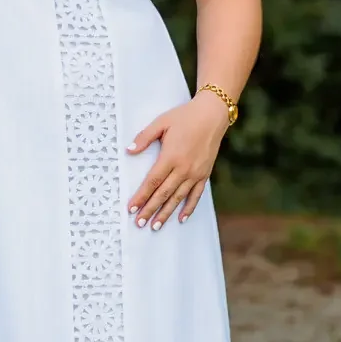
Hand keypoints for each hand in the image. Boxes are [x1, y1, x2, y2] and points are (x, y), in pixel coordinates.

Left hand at [124, 90, 230, 229]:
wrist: (212, 115)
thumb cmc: (184, 117)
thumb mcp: (161, 122)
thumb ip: (144, 137)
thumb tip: (128, 150)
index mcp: (170, 156)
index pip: (152, 182)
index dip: (141, 196)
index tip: (131, 208)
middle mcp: (183, 168)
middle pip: (163, 194)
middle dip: (150, 210)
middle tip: (139, 223)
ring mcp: (195, 173)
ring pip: (178, 198)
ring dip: (166, 213)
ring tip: (156, 226)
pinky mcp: (204, 174)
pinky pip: (196, 195)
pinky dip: (188, 208)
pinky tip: (181, 218)